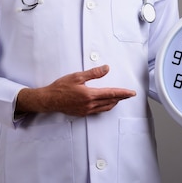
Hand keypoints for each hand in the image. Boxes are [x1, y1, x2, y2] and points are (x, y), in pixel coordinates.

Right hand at [15, 65, 135, 116]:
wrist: (49, 100)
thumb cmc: (61, 87)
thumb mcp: (77, 76)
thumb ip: (93, 73)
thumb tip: (106, 69)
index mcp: (90, 94)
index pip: (111, 93)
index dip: (123, 93)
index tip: (132, 93)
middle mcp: (90, 104)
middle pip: (110, 101)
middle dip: (121, 98)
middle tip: (128, 95)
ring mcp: (86, 110)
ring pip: (105, 107)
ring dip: (114, 103)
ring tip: (119, 99)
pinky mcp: (82, 113)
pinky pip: (98, 111)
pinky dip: (105, 107)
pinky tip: (105, 104)